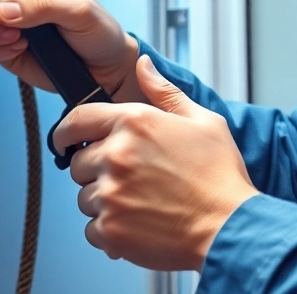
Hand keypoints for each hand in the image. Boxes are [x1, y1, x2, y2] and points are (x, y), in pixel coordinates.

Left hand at [54, 55, 259, 270]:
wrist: (230, 227)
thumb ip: (164, 92)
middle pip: (79, 163)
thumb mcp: (202, 121)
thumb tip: (143, 65)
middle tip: (131, 180)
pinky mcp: (111, 229)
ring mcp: (111, 194)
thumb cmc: (219, 176)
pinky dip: (110, 231)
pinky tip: (138, 225)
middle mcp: (116, 155)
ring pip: (85, 198)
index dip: (66, 132)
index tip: (66, 141)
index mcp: (134, 122)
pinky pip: (92, 230)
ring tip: (141, 204)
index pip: (77, 119)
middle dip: (97, 171)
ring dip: (105, 202)